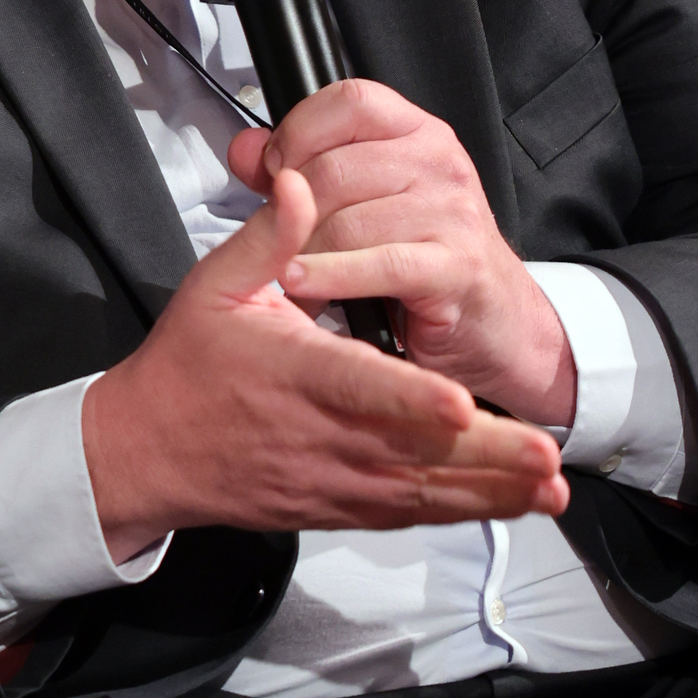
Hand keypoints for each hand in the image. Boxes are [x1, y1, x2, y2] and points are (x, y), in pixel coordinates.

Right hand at [82, 167, 567, 562]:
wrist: (149, 451)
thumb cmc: (187, 366)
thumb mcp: (216, 285)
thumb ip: (269, 236)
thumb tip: (299, 183)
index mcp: (295, 375)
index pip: (358, 387)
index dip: (409, 399)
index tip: (456, 400)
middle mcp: (322, 436)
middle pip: (411, 453)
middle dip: (484, 458)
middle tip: (544, 456)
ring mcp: (335, 480)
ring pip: (421, 493)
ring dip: (488, 492)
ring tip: (547, 487)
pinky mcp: (340, 506)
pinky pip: (408, 514)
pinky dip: (460, 512)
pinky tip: (508, 505)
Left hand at [227, 81, 576, 428]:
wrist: (498, 322)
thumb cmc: (428, 257)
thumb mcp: (364, 200)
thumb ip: (300, 169)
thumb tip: (244, 149)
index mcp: (418, 132)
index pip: (350, 100)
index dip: (300, 130)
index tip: (275, 166)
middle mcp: (440, 162)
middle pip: (334, 168)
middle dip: (292, 208)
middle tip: (279, 235)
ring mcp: (452, 212)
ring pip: (344, 221)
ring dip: (304, 252)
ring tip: (293, 269)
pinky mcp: (455, 267)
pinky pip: (375, 264)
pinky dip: (327, 276)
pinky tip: (301, 283)